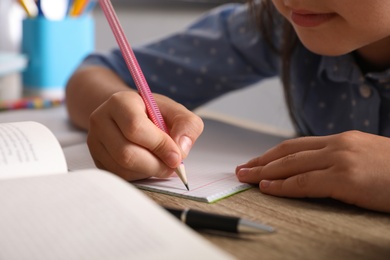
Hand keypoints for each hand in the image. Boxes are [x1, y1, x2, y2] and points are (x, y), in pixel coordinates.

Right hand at [87, 91, 203, 180]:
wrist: (128, 114)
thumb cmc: (153, 112)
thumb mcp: (176, 111)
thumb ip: (187, 125)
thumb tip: (181, 149)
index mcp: (120, 102)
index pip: (136, 128)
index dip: (159, 145)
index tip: (177, 156)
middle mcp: (101, 120)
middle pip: (127, 153)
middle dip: (156, 164)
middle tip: (172, 165)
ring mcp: (95, 141)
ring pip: (123, 168)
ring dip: (149, 171)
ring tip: (161, 162)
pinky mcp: (97, 159)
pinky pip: (119, 176)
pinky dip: (139, 175)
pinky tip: (147, 164)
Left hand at [236, 131, 389, 212]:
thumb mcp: (365, 157)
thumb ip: (340, 159)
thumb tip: (315, 168)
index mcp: (341, 139)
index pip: (296, 144)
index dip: (272, 153)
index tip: (257, 161)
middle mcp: (337, 144)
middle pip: (287, 151)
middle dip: (261, 161)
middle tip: (242, 168)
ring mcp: (341, 159)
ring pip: (291, 164)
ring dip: (264, 172)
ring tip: (246, 177)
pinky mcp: (346, 177)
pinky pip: (305, 182)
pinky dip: (283, 185)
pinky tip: (267, 188)